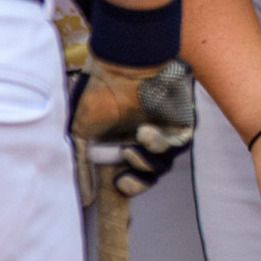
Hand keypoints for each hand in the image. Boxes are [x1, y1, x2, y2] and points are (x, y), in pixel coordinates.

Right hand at [69, 57, 195, 196]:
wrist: (120, 62)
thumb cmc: (99, 90)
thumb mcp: (81, 132)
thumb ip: (83, 165)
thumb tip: (86, 198)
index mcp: (120, 143)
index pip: (128, 176)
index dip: (126, 188)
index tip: (116, 189)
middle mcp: (141, 140)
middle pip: (147, 177)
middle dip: (137, 184)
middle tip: (123, 180)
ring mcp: (162, 132)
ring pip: (161, 166)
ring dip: (146, 163)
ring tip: (132, 147)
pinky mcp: (180, 123)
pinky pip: (176, 147)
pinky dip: (160, 146)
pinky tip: (145, 132)